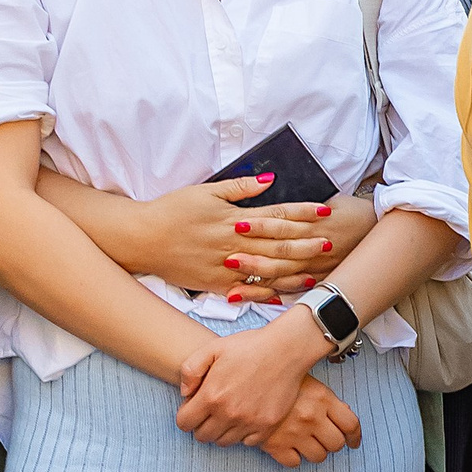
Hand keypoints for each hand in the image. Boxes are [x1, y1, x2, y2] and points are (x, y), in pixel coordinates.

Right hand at [134, 180, 371, 302]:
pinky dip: (267, 292)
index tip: (325, 211)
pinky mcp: (216, 284)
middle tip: (331, 242)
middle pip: (279, 243)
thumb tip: (270, 179)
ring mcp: (226, 265)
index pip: (277, 214)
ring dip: (294, 269)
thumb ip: (240, 187)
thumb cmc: (172, 211)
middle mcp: (234, 242)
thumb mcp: (205, 191)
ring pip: (268, 270)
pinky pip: (248, 290)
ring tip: (317, 270)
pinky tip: (285, 293)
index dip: (303, 213)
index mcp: (234, 217)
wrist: (141, 239)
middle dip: (307, 243)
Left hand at [175, 311, 349, 449]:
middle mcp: (229, 413)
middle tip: (210, 412)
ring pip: (224, 442)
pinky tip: (246, 418)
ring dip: (221, 431)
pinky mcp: (268, 425)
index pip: (184, 423)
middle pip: (203, 436)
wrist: (286, 350)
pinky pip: (247, 442)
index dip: (186, 416)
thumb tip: (185, 393)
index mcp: (212, 396)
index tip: (194, 408)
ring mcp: (250, 421)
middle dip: (201, 425)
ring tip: (228, 415)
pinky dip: (243, 434)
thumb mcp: (212, 348)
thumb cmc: (250, 346)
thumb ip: (190, 370)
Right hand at [254, 379, 364, 465]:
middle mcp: (311, 417)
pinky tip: (289, 448)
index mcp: (322, 398)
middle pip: (336, 444)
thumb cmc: (276, 377)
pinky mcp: (274, 445)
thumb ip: (327, 398)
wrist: (242, 381)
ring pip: (318, 456)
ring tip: (306, 443)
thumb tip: (344, 412)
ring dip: (315, 452)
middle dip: (332, 443)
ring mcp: (293, 432)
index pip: (351, 425)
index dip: (355, 436)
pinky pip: (293, 462)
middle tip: (325, 439)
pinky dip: (293, 458)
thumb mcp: (307, 380)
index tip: (353, 442)